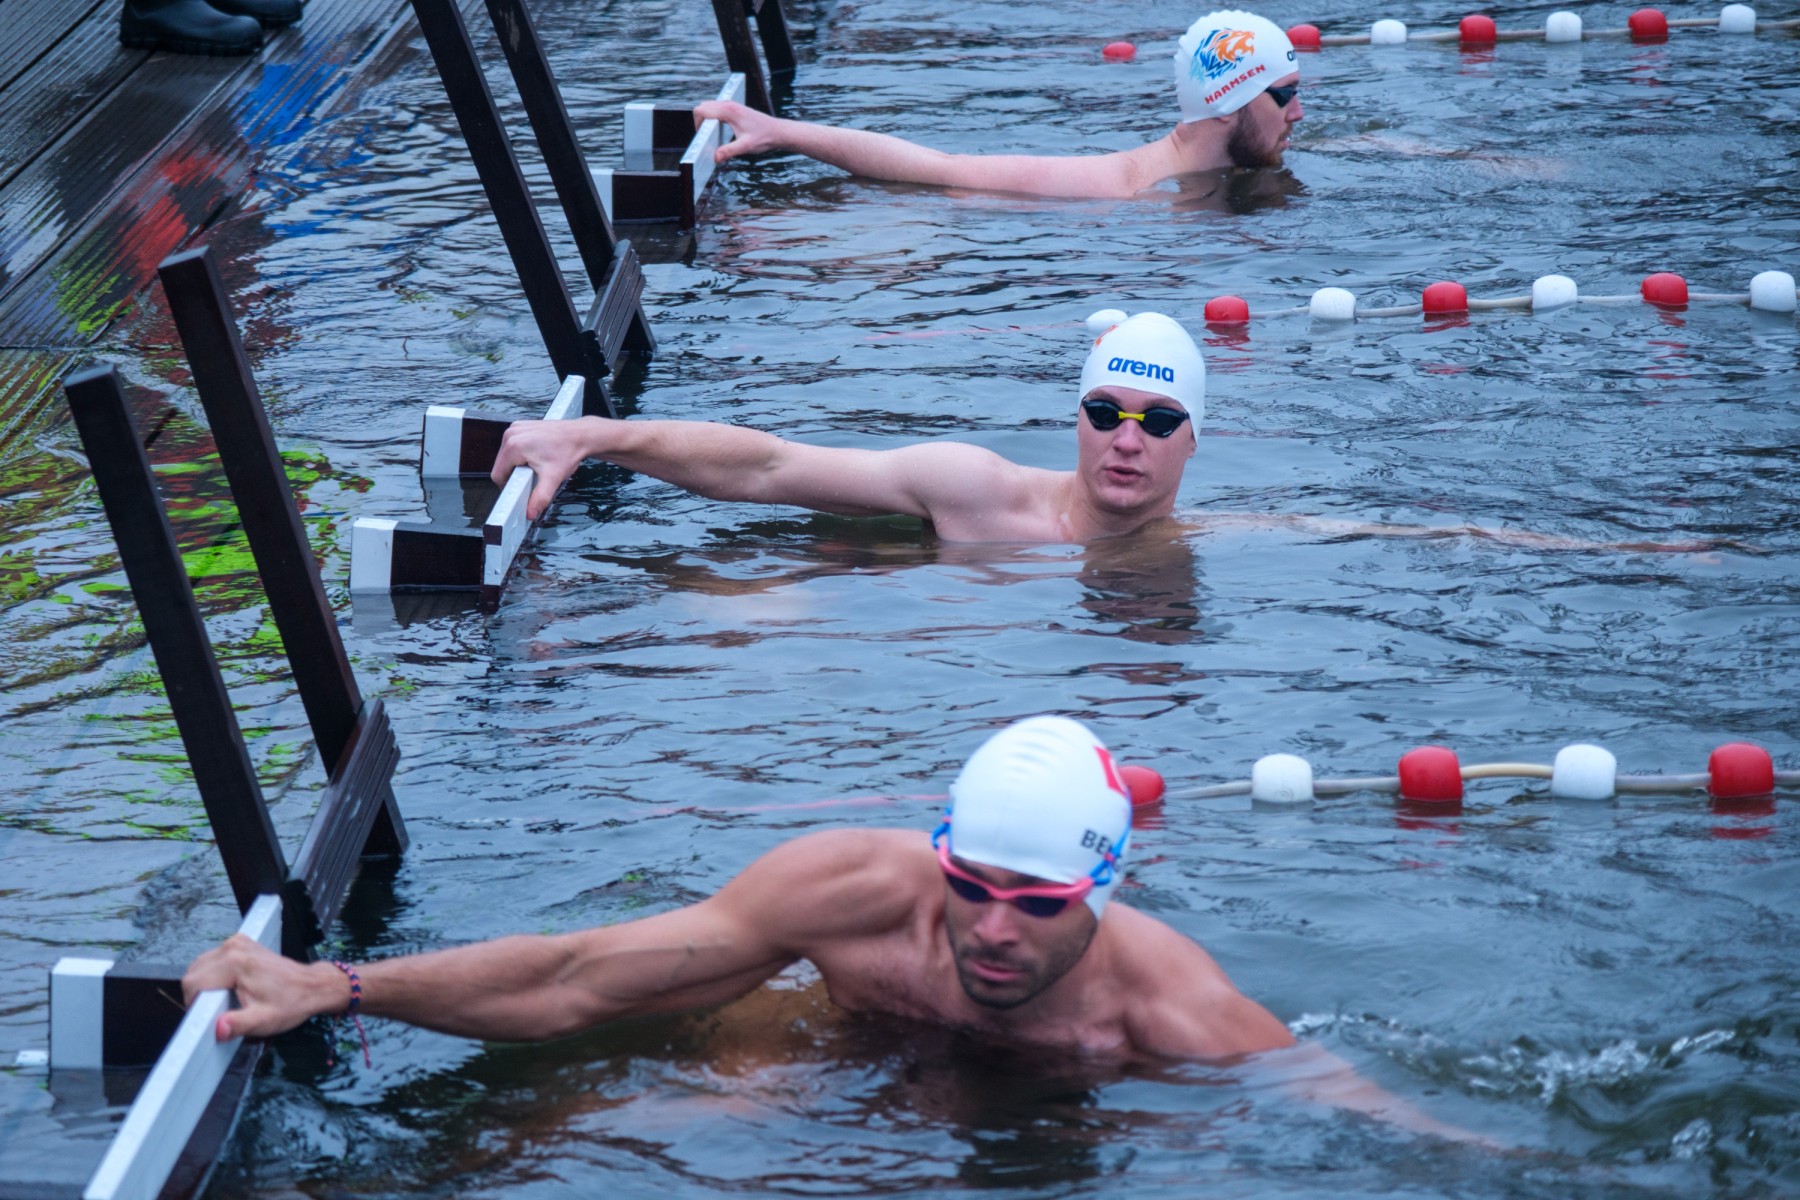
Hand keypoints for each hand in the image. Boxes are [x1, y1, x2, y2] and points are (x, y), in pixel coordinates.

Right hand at [182, 934, 346, 1041]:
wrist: (312, 986)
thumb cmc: (291, 1002)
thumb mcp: (263, 1020)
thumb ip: (238, 1025)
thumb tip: (218, 1029)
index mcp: (235, 963)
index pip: (193, 983)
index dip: (194, 1005)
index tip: (210, 1016)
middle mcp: (233, 947)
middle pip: (194, 973)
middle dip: (199, 996)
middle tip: (220, 1010)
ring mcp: (236, 942)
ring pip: (200, 967)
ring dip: (205, 986)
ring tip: (227, 1000)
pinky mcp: (240, 944)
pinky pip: (212, 961)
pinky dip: (214, 976)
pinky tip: (230, 988)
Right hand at [491, 416, 602, 520]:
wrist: (581, 435)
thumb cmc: (568, 451)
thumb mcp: (553, 478)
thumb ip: (539, 498)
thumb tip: (529, 513)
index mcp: (514, 445)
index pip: (498, 474)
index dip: (509, 486)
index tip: (522, 488)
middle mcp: (511, 433)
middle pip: (501, 465)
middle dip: (515, 474)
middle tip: (533, 476)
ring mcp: (516, 427)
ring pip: (506, 456)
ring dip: (518, 464)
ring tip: (537, 465)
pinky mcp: (521, 426)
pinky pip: (513, 445)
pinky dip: (522, 454)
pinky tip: (537, 455)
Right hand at [693, 99, 786, 163]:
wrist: (778, 131)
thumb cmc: (764, 137)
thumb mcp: (746, 147)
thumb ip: (729, 151)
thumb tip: (715, 158)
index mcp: (728, 111)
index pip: (701, 111)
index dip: (696, 124)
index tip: (702, 138)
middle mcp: (728, 104)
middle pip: (703, 107)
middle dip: (699, 122)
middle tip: (706, 138)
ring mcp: (731, 105)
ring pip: (709, 107)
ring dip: (706, 120)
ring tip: (713, 136)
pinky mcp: (735, 108)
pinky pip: (716, 110)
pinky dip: (713, 118)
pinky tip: (720, 131)